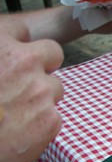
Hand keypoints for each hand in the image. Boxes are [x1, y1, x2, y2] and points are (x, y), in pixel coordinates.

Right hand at [0, 19, 63, 161]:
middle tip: (27, 81)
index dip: (18, 43)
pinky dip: (40, 123)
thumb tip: (7, 64)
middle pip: (52, 52)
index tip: (15, 53)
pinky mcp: (50, 118)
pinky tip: (19, 131)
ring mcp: (40, 91)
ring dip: (41, 97)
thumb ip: (0, 58)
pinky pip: (54, 115)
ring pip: (55, 87)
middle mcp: (22, 62)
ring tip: (15, 113)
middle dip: (44, 64)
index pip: (20, 30)